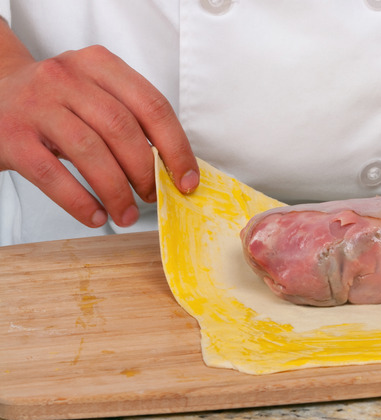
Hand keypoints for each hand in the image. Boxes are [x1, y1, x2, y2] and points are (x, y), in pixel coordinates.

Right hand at [0, 21, 197, 227]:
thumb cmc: (55, 104)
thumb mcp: (93, 95)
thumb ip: (130, 120)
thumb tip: (172, 169)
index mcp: (99, 64)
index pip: (152, 105)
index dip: (176, 147)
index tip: (187, 180)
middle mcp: (67, 77)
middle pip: (123, 129)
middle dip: (146, 172)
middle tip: (153, 197)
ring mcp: (36, 105)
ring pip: (90, 152)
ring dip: (116, 191)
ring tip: (126, 214)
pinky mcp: (11, 135)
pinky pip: (53, 175)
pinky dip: (80, 202)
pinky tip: (96, 216)